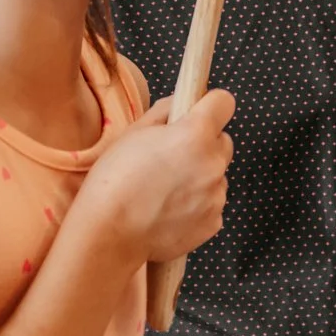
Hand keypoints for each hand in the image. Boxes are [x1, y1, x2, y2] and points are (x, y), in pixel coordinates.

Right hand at [81, 90, 233, 265]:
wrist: (110, 233)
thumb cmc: (116, 179)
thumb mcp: (134, 132)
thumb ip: (165, 110)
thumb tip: (183, 103)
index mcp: (195, 134)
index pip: (224, 102)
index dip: (210, 106)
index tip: (197, 114)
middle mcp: (213, 163)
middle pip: (223, 141)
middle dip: (204, 144)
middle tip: (172, 157)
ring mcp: (216, 196)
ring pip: (216, 175)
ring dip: (200, 176)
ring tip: (165, 190)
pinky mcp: (214, 222)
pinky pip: (212, 203)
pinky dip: (197, 204)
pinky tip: (169, 210)